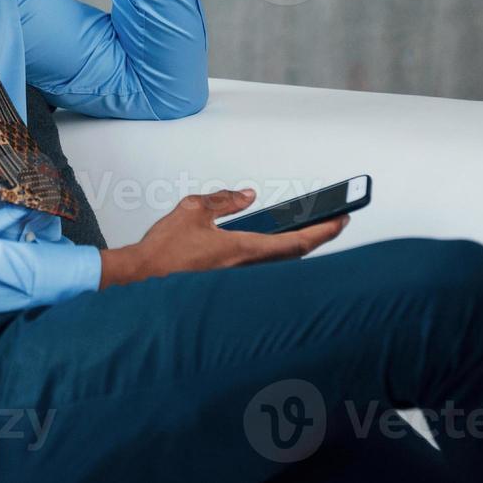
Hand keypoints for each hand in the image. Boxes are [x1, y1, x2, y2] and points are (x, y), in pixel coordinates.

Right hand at [97, 188, 350, 288]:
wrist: (141, 279)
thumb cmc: (163, 252)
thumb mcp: (193, 210)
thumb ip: (224, 200)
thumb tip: (246, 196)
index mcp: (243, 249)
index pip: (296, 241)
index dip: (324, 231)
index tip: (342, 220)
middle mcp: (246, 270)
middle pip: (295, 256)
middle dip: (318, 238)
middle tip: (334, 222)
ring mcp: (238, 282)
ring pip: (280, 265)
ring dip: (298, 248)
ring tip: (310, 230)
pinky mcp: (228, 286)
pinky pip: (263, 271)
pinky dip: (277, 257)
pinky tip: (274, 247)